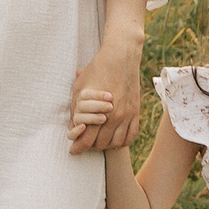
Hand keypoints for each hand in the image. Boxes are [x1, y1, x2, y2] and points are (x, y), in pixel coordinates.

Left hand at [68, 36, 141, 154]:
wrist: (120, 58)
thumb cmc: (96, 70)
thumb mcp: (79, 88)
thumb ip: (75, 109)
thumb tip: (73, 125)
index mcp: (97, 111)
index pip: (87, 140)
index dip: (78, 148)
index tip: (73, 151)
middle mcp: (113, 117)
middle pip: (101, 144)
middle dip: (91, 145)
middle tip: (85, 142)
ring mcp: (127, 115)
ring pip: (116, 143)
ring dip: (106, 144)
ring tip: (99, 140)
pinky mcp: (136, 112)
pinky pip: (131, 136)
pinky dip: (122, 141)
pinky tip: (115, 138)